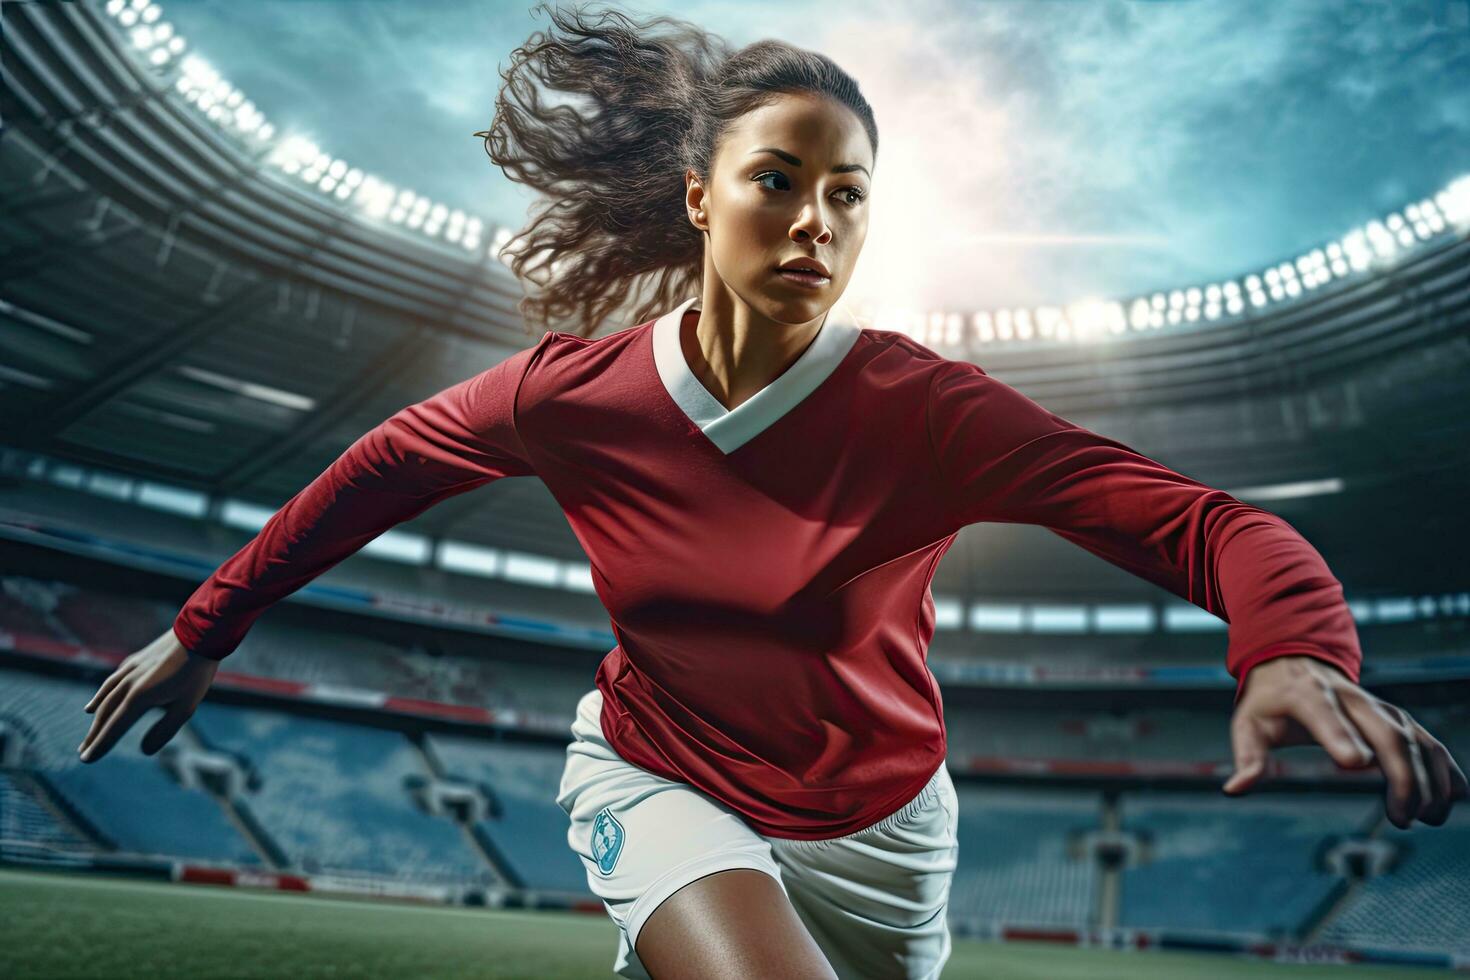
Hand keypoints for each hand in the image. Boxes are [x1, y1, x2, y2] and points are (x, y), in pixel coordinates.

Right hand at [79, 627, 218, 762]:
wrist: (199, 635)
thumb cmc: (195, 673)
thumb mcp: (186, 707)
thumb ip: (164, 730)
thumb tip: (144, 751)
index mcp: (139, 698)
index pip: (114, 727)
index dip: (100, 745)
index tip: (86, 760)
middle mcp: (128, 684)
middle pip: (105, 714)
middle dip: (94, 735)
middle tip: (83, 752)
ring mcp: (130, 670)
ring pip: (106, 698)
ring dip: (96, 717)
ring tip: (89, 733)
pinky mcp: (136, 660)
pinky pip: (112, 682)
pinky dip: (102, 695)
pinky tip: (97, 702)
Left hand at [1223, 655, 1467, 827]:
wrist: (1294, 661)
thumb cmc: (1270, 701)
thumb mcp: (1248, 724)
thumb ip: (1247, 757)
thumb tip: (1234, 789)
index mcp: (1308, 697)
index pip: (1328, 717)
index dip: (1342, 737)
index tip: (1357, 766)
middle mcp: (1352, 699)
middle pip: (1387, 732)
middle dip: (1403, 776)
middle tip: (1402, 819)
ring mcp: (1379, 707)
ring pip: (1416, 738)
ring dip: (1431, 778)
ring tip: (1429, 817)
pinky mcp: (1397, 717)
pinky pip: (1429, 740)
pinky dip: (1446, 768)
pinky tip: (1455, 797)